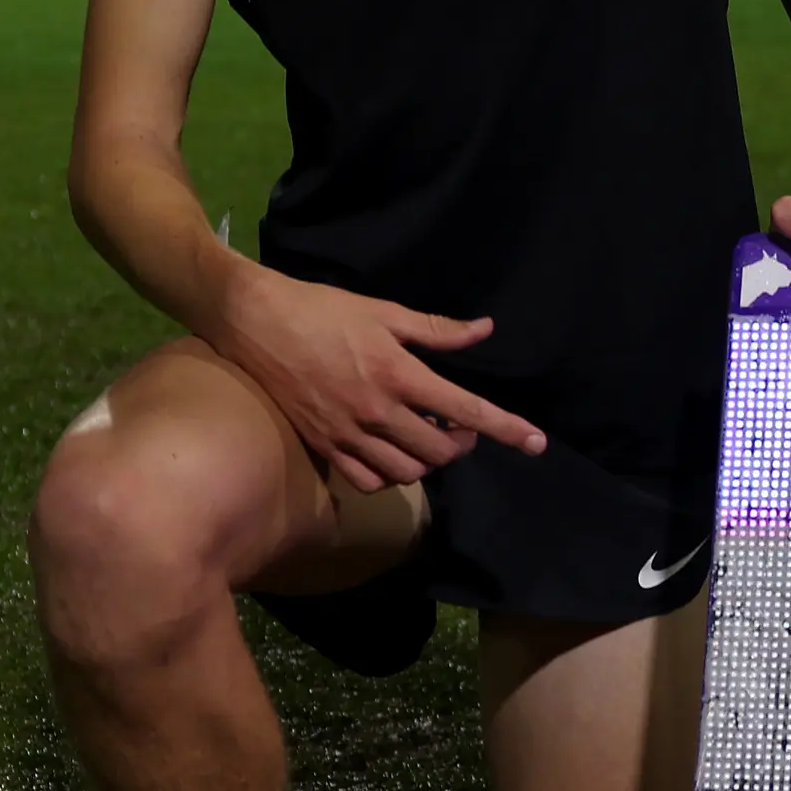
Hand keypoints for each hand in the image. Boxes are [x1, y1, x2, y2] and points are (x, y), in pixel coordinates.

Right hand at [211, 266, 544, 493]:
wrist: (254, 321)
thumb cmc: (322, 309)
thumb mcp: (384, 312)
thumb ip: (437, 330)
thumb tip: (484, 331)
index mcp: (399, 373)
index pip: (466, 411)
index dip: (507, 428)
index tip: (537, 444)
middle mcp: (377, 411)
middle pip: (440, 452)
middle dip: (460, 444)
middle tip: (457, 425)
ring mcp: (348, 433)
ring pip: (407, 471)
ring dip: (427, 460)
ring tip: (424, 436)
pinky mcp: (323, 445)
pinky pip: (368, 480)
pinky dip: (389, 474)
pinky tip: (390, 453)